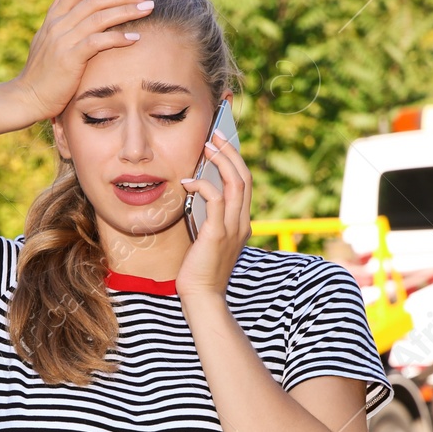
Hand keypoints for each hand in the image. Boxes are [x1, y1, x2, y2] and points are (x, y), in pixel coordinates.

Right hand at [9, 0, 155, 120]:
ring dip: (126, 11)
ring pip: (99, 17)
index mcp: (53, 18)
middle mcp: (58, 25)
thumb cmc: (41, 71)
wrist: (26, 97)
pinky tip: (135, 38)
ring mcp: (63, 41)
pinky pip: (97, 42)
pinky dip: (118, 38)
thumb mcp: (45, 35)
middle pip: (94, 0)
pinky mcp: (69, 59)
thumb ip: (57, 9)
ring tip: (148, 8)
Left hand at [177, 125, 250, 297]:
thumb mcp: (207, 237)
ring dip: (221, 160)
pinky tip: (187, 182)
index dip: (236, 161)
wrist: (202, 297)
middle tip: (215, 134)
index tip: (223, 143)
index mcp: (242, 223)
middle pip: (244, 177)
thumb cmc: (199, 269)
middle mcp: (243, 223)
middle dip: (230, 152)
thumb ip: (207, 217)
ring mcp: (233, 228)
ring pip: (235, 183)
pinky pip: (215, 200)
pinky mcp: (218, 234)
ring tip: (206, 146)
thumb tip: (196, 191)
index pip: (245, 184)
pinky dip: (202, 186)